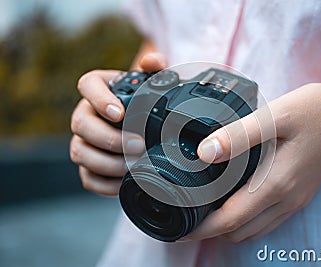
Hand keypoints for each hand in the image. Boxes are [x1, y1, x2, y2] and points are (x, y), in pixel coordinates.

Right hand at [70, 53, 166, 195]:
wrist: (146, 122)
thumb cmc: (147, 99)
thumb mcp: (154, 81)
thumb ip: (155, 67)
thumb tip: (151, 62)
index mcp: (99, 88)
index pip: (87, 85)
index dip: (99, 99)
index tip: (119, 113)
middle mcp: (86, 113)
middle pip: (80, 124)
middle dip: (109, 138)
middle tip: (138, 145)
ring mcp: (84, 141)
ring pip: (80, 152)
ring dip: (106, 163)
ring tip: (133, 165)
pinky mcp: (89, 164)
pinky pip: (87, 177)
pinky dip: (104, 183)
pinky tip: (124, 182)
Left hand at [184, 82, 320, 241]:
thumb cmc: (314, 111)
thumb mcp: (274, 116)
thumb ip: (238, 136)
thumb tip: (204, 153)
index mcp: (276, 184)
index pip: (230, 221)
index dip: (202, 230)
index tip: (180, 231)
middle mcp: (286, 199)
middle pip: (240, 232)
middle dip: (211, 231)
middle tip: (188, 216)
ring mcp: (294, 200)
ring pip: (254, 230)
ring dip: (228, 227)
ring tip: (207, 211)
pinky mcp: (299, 195)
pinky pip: (267, 221)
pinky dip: (246, 220)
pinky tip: (235, 201)